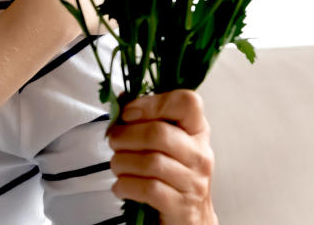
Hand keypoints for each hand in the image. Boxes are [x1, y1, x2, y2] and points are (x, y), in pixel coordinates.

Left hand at [108, 90, 217, 224]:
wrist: (190, 217)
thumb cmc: (171, 174)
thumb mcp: (164, 143)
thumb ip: (146, 120)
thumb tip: (120, 100)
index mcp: (196, 132)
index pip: (186, 102)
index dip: (152, 104)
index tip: (129, 114)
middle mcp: (200, 155)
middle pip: (158, 133)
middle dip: (125, 136)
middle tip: (114, 142)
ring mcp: (194, 182)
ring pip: (150, 162)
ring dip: (121, 162)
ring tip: (117, 165)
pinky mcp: (182, 207)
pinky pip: (148, 189)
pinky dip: (125, 186)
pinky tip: (121, 186)